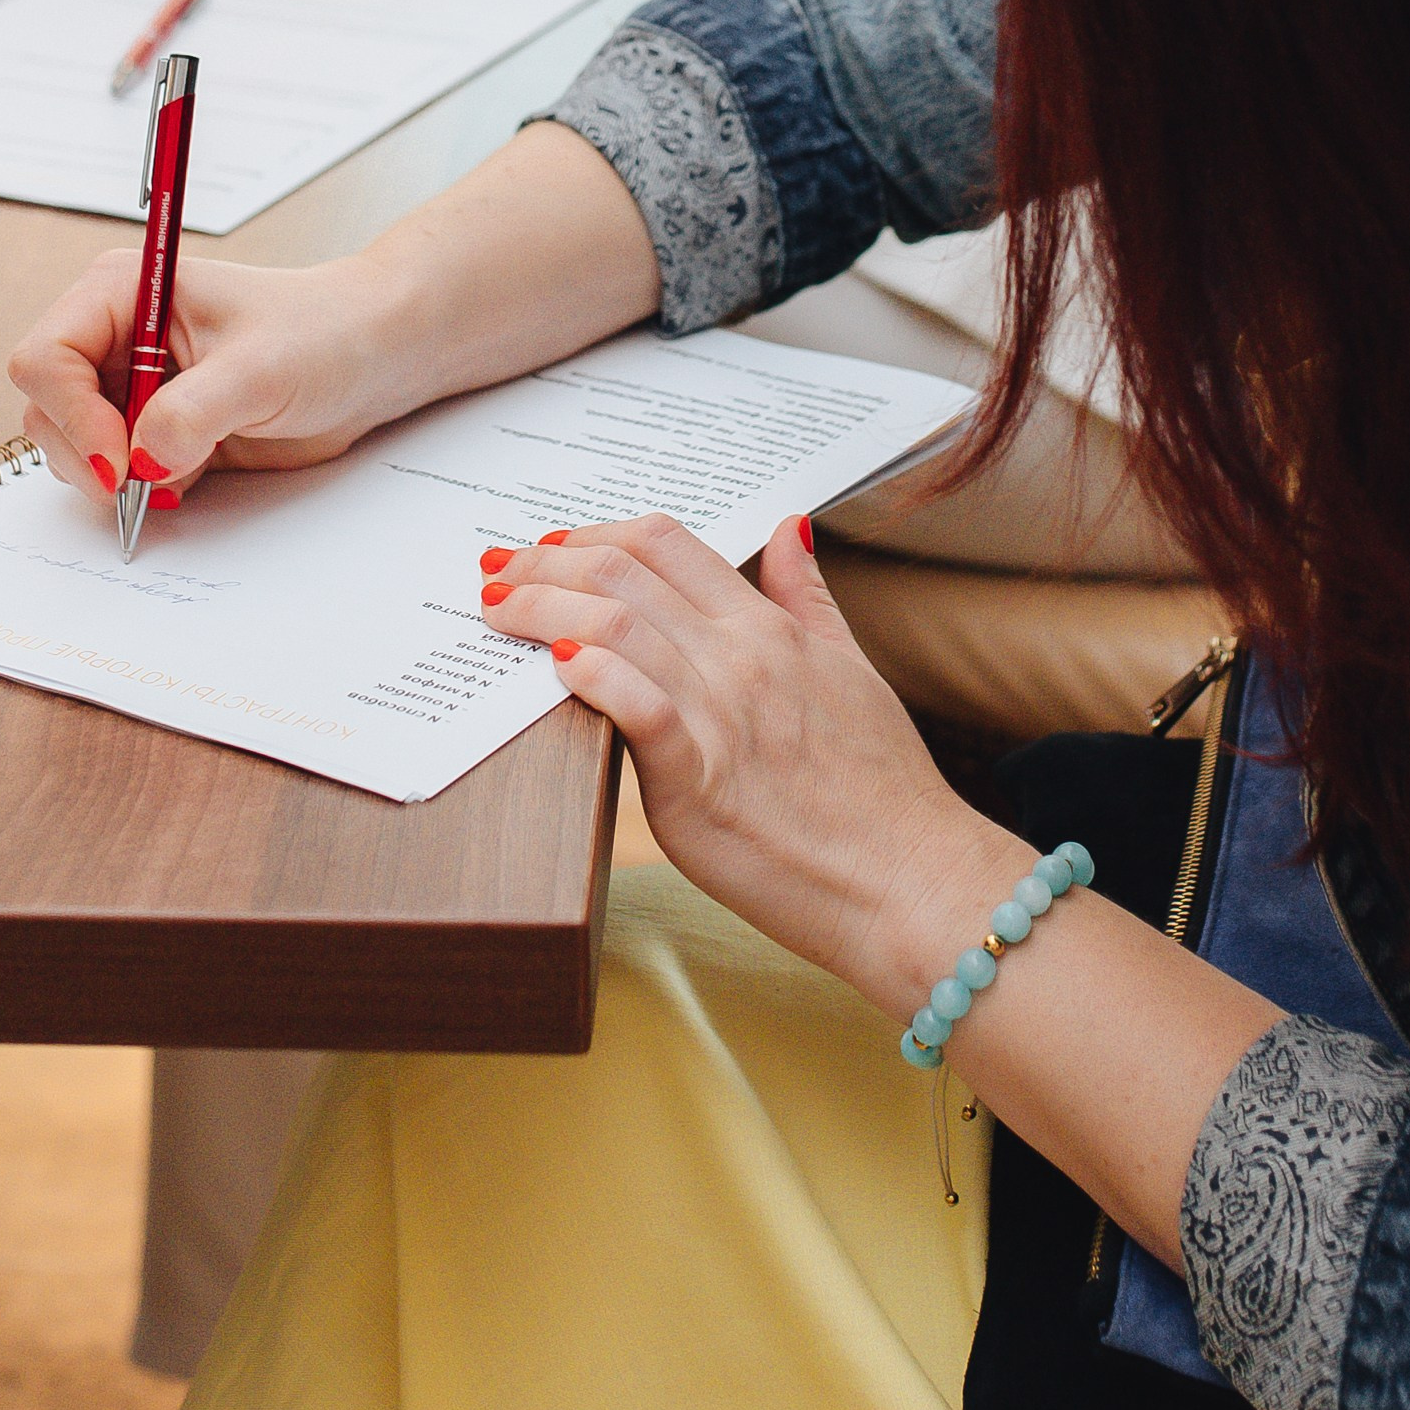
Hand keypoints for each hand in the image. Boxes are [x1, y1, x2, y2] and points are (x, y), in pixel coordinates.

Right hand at [7, 123, 662, 516]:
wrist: (376, 357)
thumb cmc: (326, 332)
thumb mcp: (261, 370)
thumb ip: (192, 412)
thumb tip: (140, 460)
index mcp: (121, 291)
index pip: (45, 357)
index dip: (71, 414)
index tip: (120, 459)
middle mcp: (114, 336)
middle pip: (46, 410)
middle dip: (90, 454)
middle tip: (148, 480)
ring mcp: (130, 385)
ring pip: (74, 449)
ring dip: (117, 476)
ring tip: (187, 468)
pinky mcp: (154, 429)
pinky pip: (118, 474)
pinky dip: (142, 490)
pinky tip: (194, 475)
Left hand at [480, 511, 1007, 1006]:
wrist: (912, 881)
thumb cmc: (884, 790)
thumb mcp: (853, 670)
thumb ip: (809, 598)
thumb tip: (790, 527)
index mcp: (770, 628)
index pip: (668, 543)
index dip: (596, 533)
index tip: (552, 545)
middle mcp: (741, 655)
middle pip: (624, 570)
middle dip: (546, 562)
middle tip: (498, 571)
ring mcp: (720, 712)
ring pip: (615, 623)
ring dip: (541, 606)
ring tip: (496, 609)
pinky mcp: (698, 778)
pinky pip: (636, 704)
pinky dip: (590, 673)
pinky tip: (554, 663)